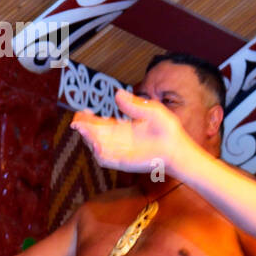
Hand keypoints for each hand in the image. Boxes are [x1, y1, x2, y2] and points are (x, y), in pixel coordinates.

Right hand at [70, 90, 190, 174]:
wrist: (177, 148)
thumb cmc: (167, 129)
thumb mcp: (151, 111)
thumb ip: (134, 105)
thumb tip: (117, 93)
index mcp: (122, 128)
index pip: (99, 123)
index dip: (88, 118)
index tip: (84, 111)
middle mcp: (117, 140)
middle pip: (93, 134)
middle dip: (83, 127)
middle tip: (77, 120)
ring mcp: (119, 152)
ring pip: (96, 146)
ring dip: (88, 138)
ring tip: (83, 129)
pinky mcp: (124, 162)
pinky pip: (106, 160)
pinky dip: (98, 153)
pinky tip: (96, 144)